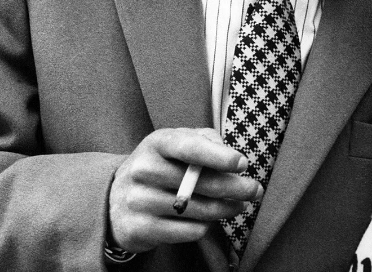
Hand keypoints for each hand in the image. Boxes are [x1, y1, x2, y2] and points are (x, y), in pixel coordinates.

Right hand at [107, 128, 261, 252]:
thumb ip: (204, 140)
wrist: (116, 198)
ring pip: (197, 209)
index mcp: (156, 143)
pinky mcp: (140, 228)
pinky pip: (188, 231)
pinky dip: (205, 226)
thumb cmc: (160, 165)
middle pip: (198, 182)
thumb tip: (229, 153)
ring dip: (225, 209)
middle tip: (255, 190)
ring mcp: (138, 201)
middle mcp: (143, 170)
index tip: (242, 164)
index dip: (218, 156)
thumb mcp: (176, 143)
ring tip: (238, 205)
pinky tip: (209, 220)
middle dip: (234, 187)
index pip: (188, 146)